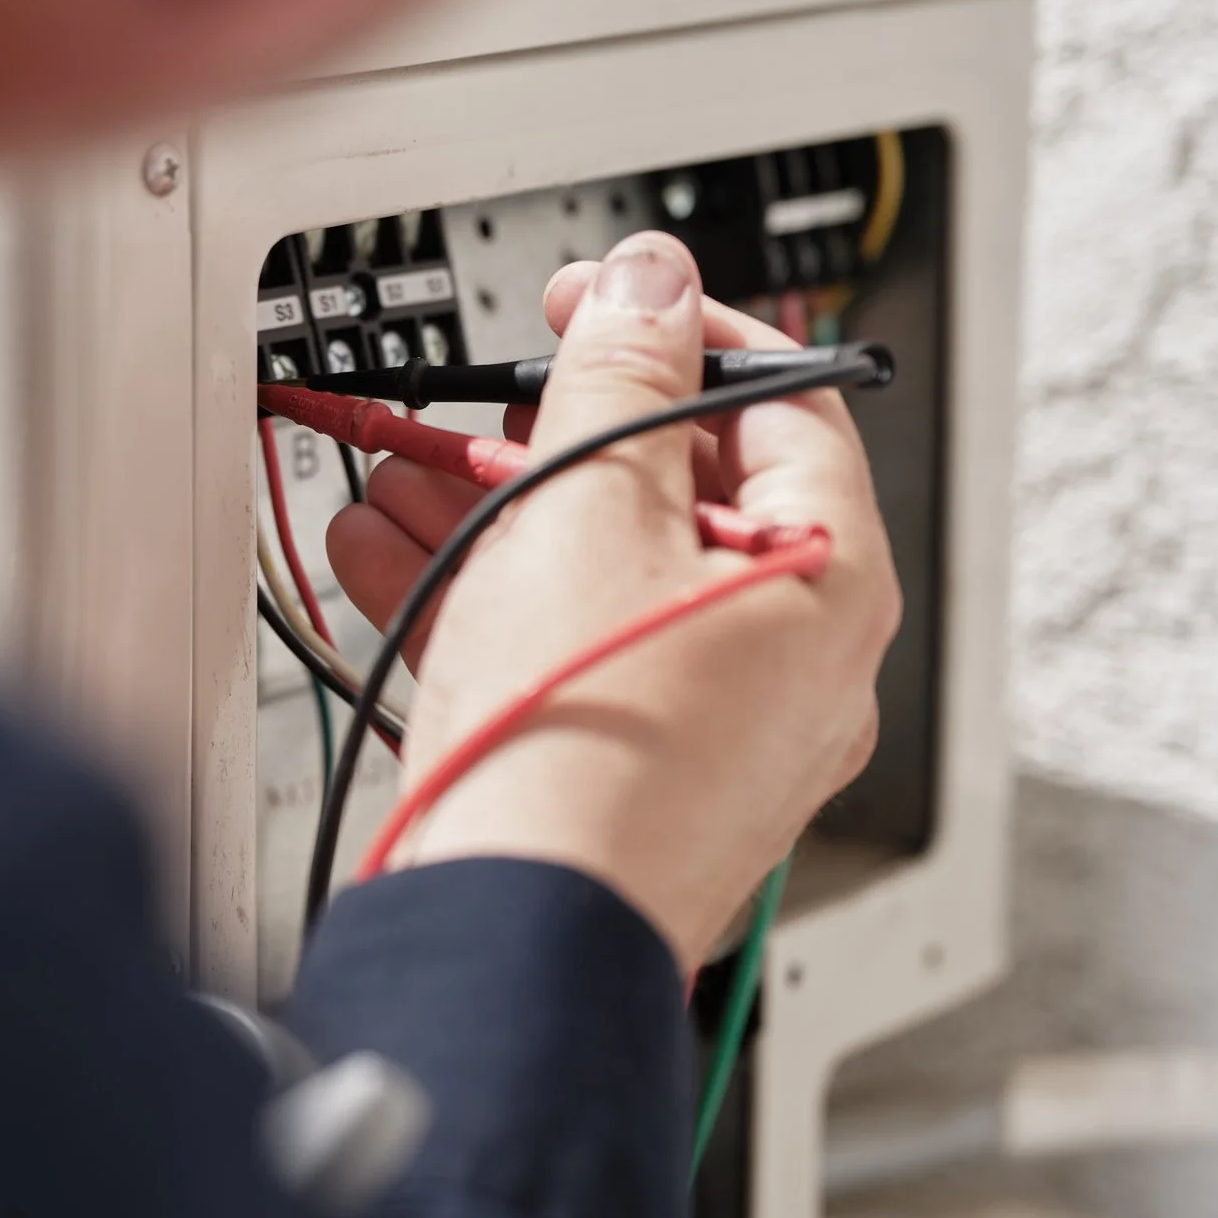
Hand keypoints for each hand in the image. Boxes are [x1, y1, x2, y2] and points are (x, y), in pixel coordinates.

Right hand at [326, 231, 900, 975]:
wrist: (509, 930)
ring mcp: (717, 735)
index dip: (686, 330)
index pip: (788, 406)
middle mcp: (796, 666)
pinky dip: (490, 605)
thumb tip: (652, 286)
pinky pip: (571, 660)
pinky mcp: (631, 783)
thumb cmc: (578, 742)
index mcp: (830, 581)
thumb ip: (621, 373)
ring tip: (400, 479)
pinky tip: (387, 557)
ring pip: (608, 583)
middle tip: (487, 410)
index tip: (601, 301)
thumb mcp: (590, 504)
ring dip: (498, 517)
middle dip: (559, 438)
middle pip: (685, 498)